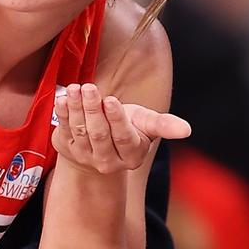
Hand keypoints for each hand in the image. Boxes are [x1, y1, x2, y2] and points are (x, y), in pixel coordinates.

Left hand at [52, 84, 189, 174]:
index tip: (111, 100)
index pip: (122, 137)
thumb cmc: (127, 127)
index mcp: (131, 155)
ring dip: (76, 108)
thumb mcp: (146, 124)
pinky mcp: (66, 149)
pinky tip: (63, 98)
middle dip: (93, 109)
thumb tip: (187, 130)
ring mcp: (85, 157)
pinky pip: (63, 129)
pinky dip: (62, 113)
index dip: (116, 119)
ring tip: (76, 88)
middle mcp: (107, 161)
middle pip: (98, 134)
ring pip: (80, 131)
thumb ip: (163, 124)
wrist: (99, 143)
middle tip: (89, 87)